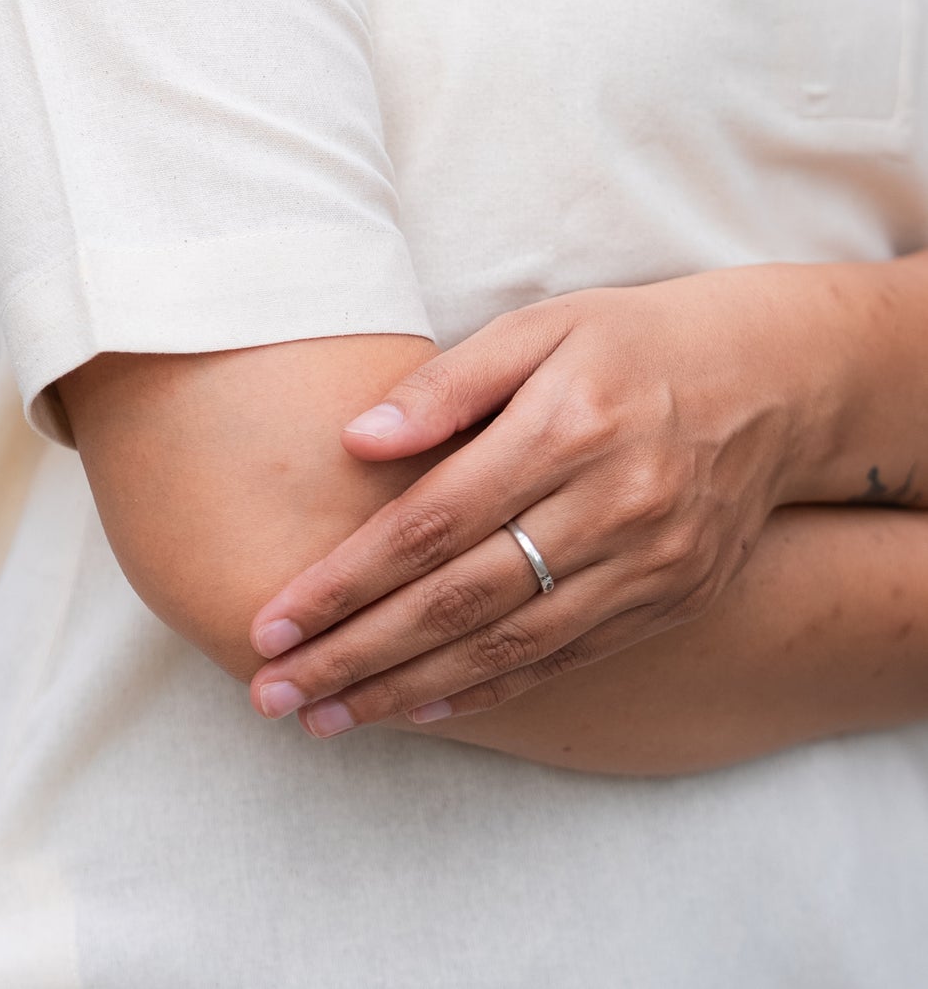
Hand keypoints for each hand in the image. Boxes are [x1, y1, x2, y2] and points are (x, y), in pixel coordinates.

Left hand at [246, 265, 849, 736]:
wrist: (770, 382)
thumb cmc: (628, 342)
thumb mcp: (540, 327)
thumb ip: (448, 383)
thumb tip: (356, 440)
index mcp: (564, 426)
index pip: (429, 524)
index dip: (345, 581)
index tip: (273, 619)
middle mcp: (609, 505)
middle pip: (458, 599)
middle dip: (356, 653)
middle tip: (274, 689)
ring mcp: (646, 563)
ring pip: (505, 647)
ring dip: (406, 690)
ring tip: (327, 717)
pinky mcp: (668, 599)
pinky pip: (562, 659)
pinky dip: (486, 691)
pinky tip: (419, 709)